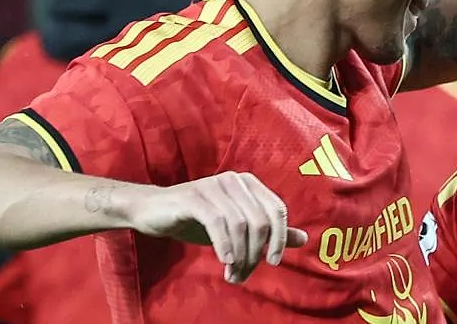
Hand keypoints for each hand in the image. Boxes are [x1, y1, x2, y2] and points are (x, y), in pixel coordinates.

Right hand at [129, 172, 308, 283]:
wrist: (152, 210)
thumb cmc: (197, 219)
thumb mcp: (236, 227)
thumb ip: (269, 231)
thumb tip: (304, 238)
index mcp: (249, 184)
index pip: (277, 210)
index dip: (279, 238)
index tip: (273, 262)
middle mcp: (235, 180)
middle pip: (260, 220)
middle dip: (255, 253)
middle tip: (243, 275)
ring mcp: (214, 186)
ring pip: (240, 224)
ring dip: (239, 255)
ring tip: (232, 274)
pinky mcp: (194, 197)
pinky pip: (218, 222)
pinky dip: (224, 245)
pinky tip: (224, 261)